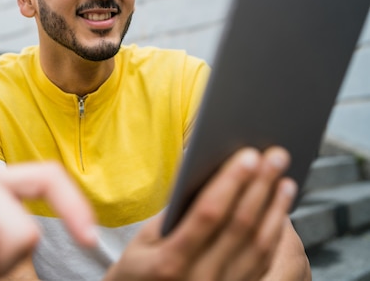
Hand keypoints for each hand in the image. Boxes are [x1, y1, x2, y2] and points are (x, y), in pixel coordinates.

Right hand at [104, 147, 297, 280]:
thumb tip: (208, 179)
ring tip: (285, 180)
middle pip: (240, 226)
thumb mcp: (141, 244)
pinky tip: (280, 211)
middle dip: (260, 186)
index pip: (208, 214)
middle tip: (275, 156)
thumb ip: (171, 217)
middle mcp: (200, 279)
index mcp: (170, 262)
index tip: (247, 155)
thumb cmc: (138, 273)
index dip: (231, 182)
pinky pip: (263, 263)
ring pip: (259, 246)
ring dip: (275, 209)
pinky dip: (275, 234)